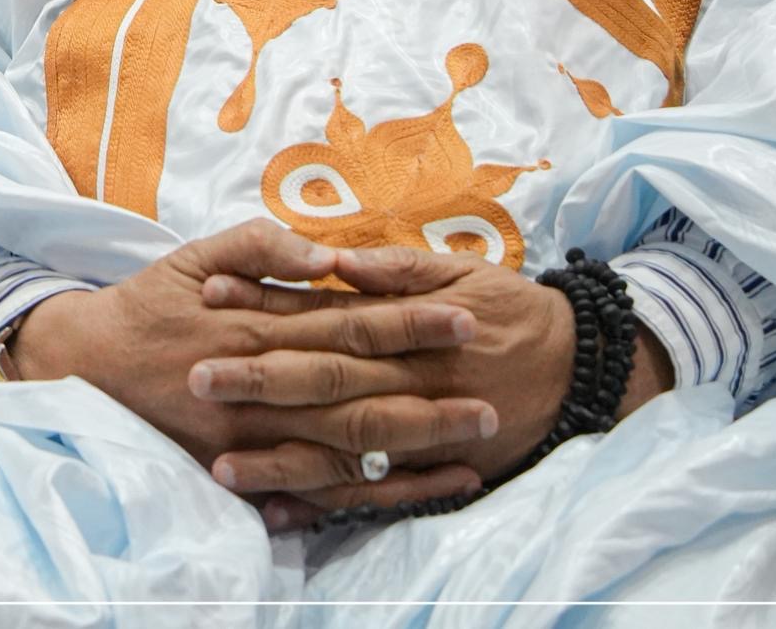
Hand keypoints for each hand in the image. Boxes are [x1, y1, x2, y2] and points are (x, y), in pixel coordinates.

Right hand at [10, 220, 496, 520]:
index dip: (410, 319)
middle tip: (494, 385)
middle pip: (360, 389)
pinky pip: (318, 488)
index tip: (465, 313)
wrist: (84, 365)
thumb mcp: (195, 252)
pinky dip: (373, 490)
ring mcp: (253, 434)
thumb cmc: (148, 303)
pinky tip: (421, 485)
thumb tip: (325, 256)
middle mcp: (261, 383)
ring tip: (475, 438)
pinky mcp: (243, 470)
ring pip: (347, 445)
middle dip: (430, 387)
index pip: (349, 321)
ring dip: (415, 443)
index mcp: (257, 325)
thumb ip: (260, 243)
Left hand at [197, 244, 672, 523]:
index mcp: (409, 328)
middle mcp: (410, 382)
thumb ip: (396, 268)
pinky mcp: (432, 468)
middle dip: (257, 384)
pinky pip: (375, 496)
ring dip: (280, 460)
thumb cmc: (510, 308)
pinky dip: (328, 507)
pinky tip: (281, 515)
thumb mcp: (460, 270)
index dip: (266, 306)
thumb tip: (337, 261)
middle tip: (195, 380)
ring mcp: (420, 432)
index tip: (208, 297)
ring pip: (342, 450)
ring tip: (221, 468)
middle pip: (323, 384)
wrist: (580, 364)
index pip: (322, 316)